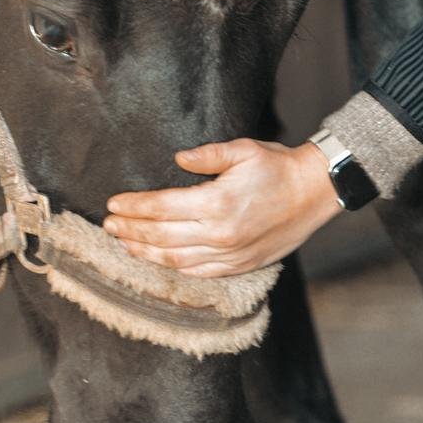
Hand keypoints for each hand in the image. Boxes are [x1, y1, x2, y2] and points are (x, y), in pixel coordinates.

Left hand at [104, 138, 343, 275]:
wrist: (313, 194)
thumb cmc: (277, 166)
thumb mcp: (243, 149)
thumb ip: (208, 156)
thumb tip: (177, 159)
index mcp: (218, 203)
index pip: (162, 208)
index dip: (134, 207)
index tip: (113, 203)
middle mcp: (220, 234)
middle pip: (162, 236)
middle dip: (130, 230)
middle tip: (109, 224)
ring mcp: (229, 255)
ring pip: (175, 260)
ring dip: (145, 252)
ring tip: (124, 242)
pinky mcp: (239, 267)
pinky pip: (197, 272)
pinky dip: (173, 267)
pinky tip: (158, 258)